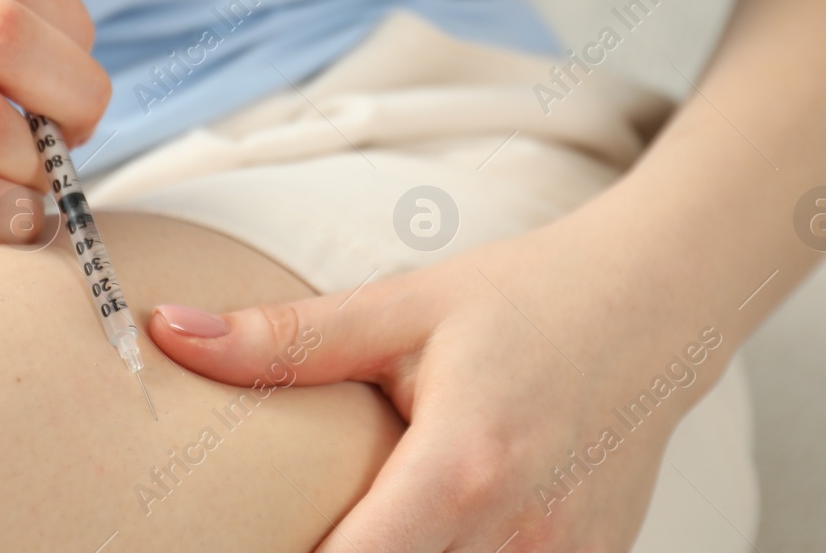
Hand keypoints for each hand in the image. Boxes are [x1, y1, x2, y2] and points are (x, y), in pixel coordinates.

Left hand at [150, 216, 728, 551]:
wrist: (657, 303)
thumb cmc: (526, 296)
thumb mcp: (401, 308)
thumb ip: (284, 340)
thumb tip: (169, 332)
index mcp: (464, 467)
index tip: (243, 540)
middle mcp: (522, 536)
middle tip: (295, 524)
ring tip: (368, 516)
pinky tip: (430, 526)